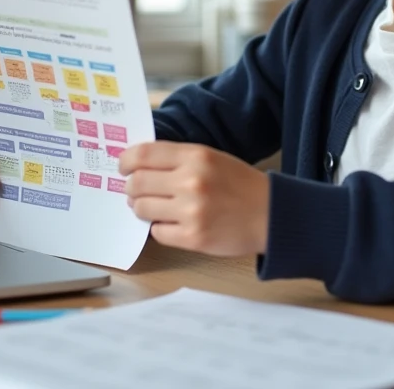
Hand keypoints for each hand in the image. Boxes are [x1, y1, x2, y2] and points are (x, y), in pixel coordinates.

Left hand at [119, 142, 268, 256]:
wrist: (270, 214)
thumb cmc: (240, 184)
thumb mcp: (211, 157)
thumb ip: (177, 158)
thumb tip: (137, 164)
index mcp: (195, 156)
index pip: (143, 155)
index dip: (125, 161)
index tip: (123, 167)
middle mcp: (191, 182)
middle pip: (136, 183)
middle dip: (131, 187)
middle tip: (135, 190)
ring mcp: (191, 211)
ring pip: (142, 208)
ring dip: (142, 208)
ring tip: (154, 207)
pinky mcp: (193, 237)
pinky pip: (157, 232)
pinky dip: (160, 227)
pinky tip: (173, 223)